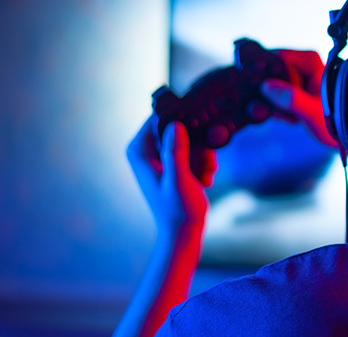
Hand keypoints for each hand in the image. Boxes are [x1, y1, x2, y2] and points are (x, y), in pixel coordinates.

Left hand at [126, 117, 215, 232]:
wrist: (184, 232)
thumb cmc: (178, 210)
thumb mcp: (179, 180)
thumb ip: (176, 153)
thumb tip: (175, 125)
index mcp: (138, 151)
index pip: (157, 118)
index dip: (180, 119)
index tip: (199, 128)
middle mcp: (146, 150)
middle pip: (175, 127)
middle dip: (196, 141)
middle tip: (205, 162)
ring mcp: (159, 157)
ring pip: (188, 138)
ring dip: (202, 154)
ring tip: (206, 173)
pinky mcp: (173, 163)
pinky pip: (193, 150)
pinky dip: (202, 162)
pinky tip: (205, 178)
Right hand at [261, 50, 338, 148]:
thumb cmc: (339, 120)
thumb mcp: (314, 112)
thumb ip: (292, 99)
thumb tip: (267, 87)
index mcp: (309, 59)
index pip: (275, 61)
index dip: (273, 82)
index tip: (283, 102)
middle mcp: (304, 63)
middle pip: (271, 74)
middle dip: (275, 97)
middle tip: (291, 114)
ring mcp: (300, 75)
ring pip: (272, 87)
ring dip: (279, 106)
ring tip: (295, 118)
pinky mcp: (298, 87)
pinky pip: (278, 95)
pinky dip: (282, 109)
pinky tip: (295, 119)